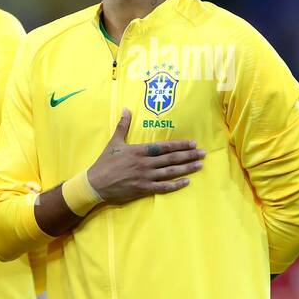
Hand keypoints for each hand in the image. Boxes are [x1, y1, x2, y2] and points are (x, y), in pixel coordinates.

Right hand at [86, 109, 204, 203]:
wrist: (95, 184)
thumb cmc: (104, 163)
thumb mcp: (113, 142)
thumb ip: (123, 126)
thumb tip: (126, 109)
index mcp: (139, 151)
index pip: (164, 146)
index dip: (180, 144)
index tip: (193, 143)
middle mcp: (145, 163)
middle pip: (171, 158)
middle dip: (188, 155)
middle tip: (203, 153)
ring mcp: (145, 177)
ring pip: (170, 172)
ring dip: (186, 168)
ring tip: (199, 165)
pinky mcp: (143, 189)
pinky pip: (163, 187)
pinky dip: (176, 185)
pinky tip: (186, 182)